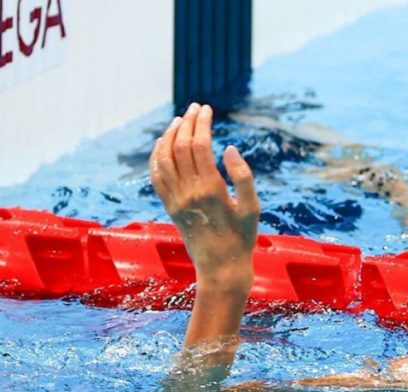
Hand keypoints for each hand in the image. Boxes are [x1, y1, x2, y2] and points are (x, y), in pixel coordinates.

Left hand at [149, 103, 259, 281]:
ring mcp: (176, 200)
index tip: (207, 109)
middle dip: (186, 123)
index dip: (201, 123)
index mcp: (211, 189)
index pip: (199, 145)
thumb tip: (228, 148)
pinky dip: (156, 155)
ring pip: (164, 158)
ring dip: (169, 135)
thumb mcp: (252, 207)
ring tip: (179, 121)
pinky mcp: (169, 207)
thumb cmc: (242, 237)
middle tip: (195, 108)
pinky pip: (156, 176)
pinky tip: (162, 144)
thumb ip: (243, 176)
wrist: (220, 267)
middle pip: (179, 146)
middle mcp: (189, 192)